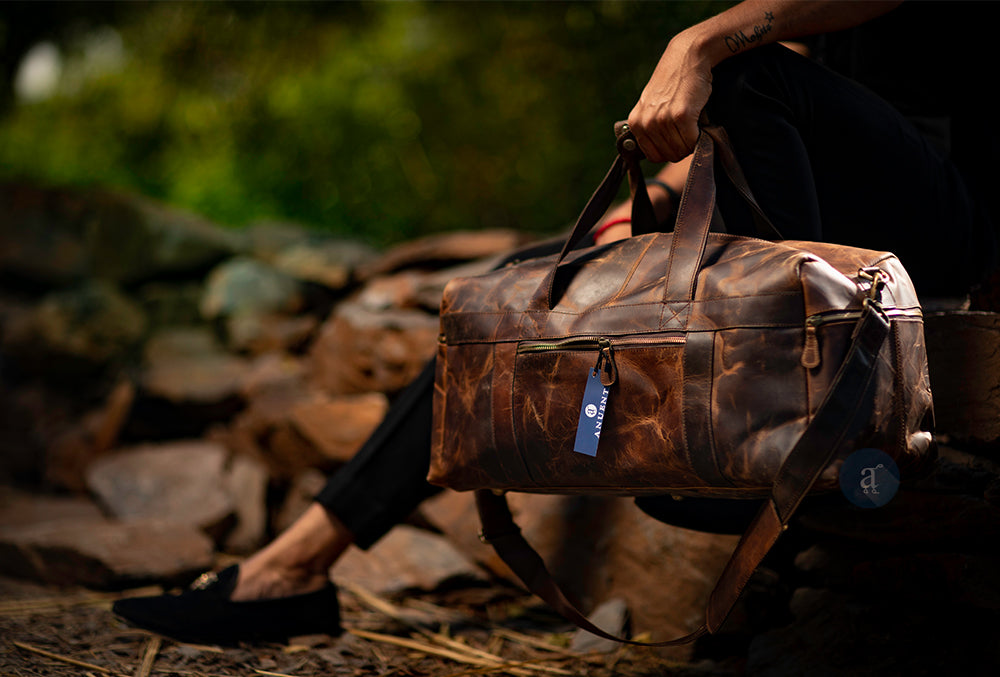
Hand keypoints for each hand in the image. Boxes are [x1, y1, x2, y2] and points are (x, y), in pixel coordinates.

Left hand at [627, 31, 712, 162]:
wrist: (688, 55)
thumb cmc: (674, 82)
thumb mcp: (651, 105)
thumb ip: (649, 127)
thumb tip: (658, 154)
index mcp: (636, 123)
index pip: (654, 157)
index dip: (669, 150)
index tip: (677, 137)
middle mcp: (646, 123)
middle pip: (669, 155)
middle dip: (682, 146)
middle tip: (688, 128)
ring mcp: (662, 120)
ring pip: (681, 150)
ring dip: (692, 141)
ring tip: (693, 121)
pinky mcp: (681, 116)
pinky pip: (693, 142)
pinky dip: (701, 136)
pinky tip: (699, 120)